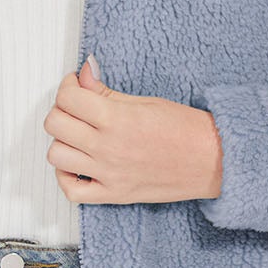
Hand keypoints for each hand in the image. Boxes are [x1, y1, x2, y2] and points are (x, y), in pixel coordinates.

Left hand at [45, 54, 223, 205]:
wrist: (212, 160)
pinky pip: (71, 191)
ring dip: (63, 141)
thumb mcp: (144, 101)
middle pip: (55, 124)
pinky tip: (77, 163)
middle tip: (77, 107)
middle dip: (62, 110)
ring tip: (79, 134)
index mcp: (116, 119)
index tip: (77, 85)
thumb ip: (106, 91)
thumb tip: (84, 73)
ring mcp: (108, 174)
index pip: (67, 98)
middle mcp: (107, 147)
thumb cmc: (185, 129)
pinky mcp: (113, 194)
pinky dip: (66, 176)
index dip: (68, 87)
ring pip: (56, 155)